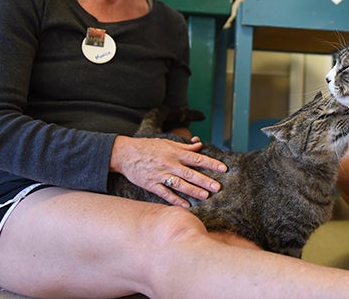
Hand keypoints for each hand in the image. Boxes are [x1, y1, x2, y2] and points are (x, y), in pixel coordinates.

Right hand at [111, 135, 226, 207]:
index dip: (211, 163)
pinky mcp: (152, 185)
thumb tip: (199, 145)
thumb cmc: (148, 147)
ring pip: (180, 185)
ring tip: (206, 196)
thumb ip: (184, 146)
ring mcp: (160, 175)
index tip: (223, 168)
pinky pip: (166, 194)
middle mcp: (169, 164)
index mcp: (175, 153)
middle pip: (191, 174)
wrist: (125, 154)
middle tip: (218, 187)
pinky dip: (176, 200)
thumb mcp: (167, 142)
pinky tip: (186, 205)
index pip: (197, 158)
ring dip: (193, 191)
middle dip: (205, 181)